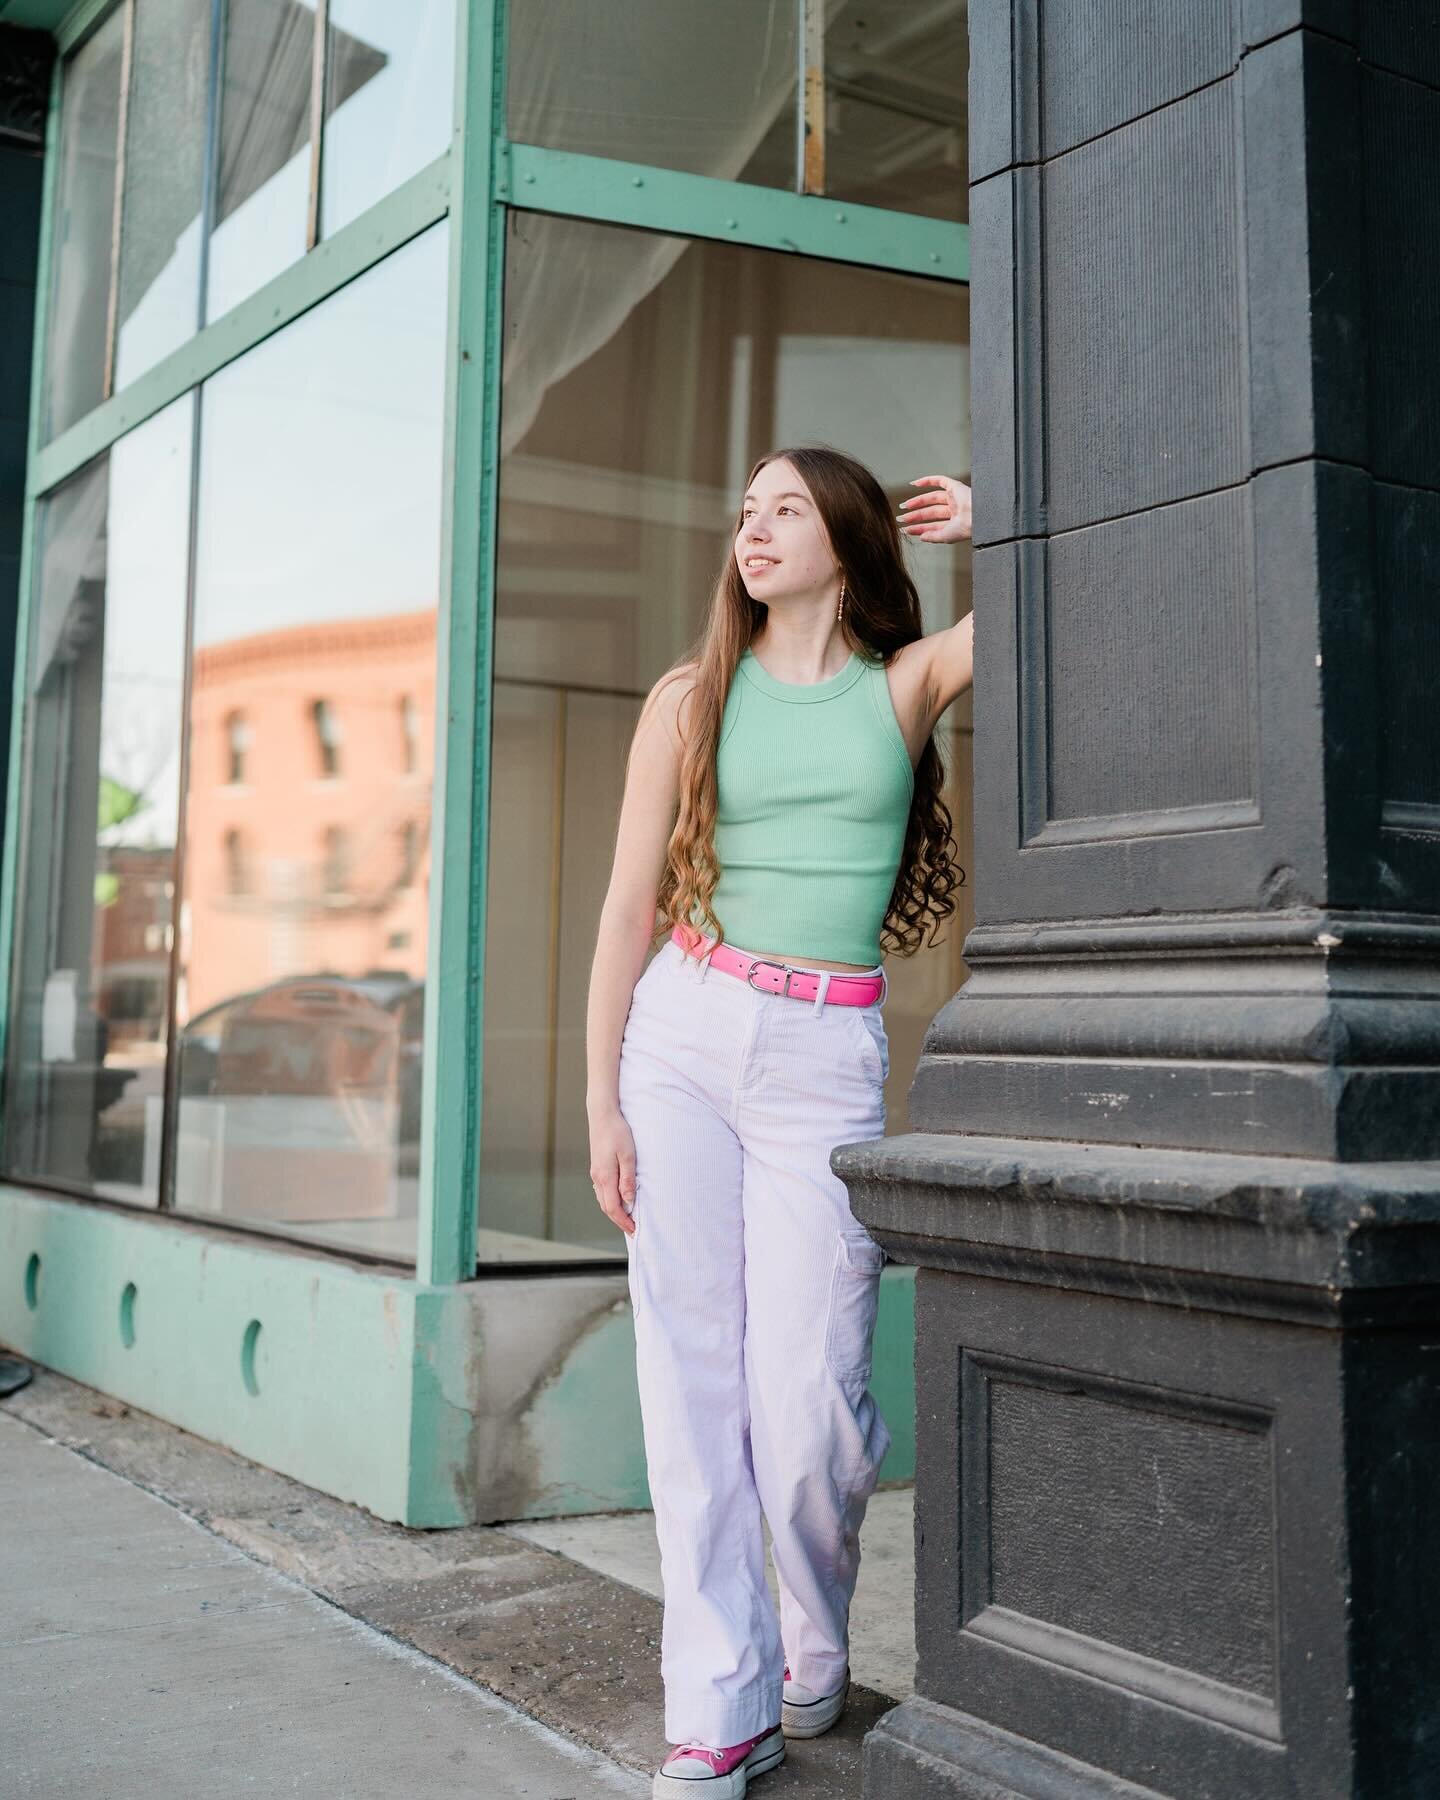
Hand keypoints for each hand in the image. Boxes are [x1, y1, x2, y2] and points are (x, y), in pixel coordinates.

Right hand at [588, 1105, 637, 1234]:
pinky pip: (602, 1190)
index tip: (634, 1230)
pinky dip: (610, 1200)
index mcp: (605, 1177)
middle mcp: (597, 1177)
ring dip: (614, 1211)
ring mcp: (595, 1172)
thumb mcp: (628, 1155)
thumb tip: (629, 1201)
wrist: (602, 1114)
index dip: (623, 1222)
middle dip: (619, 1220)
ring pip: (603, 1199)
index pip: (613, 1208)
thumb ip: (628, 1179)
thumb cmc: (618, 1132)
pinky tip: (618, 1199)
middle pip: (606, 1207)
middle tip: (632, 1229)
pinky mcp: (597, 1167)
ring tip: (627, 1218)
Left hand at [897, 475, 972, 543]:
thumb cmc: (969, 528)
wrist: (979, 516)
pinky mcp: (955, 486)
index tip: (906, 530)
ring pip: (931, 498)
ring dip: (917, 502)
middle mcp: (955, 510)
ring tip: (904, 506)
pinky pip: (939, 480)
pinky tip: (914, 484)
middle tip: (901, 518)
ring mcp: (955, 498)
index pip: (933, 525)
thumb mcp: (947, 537)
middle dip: (915, 516)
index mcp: (955, 523)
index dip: (919, 528)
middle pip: (930, 512)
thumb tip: (921, 537)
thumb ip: (933, 537)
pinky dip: (926, 481)